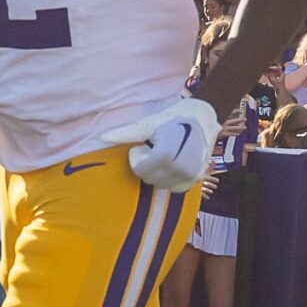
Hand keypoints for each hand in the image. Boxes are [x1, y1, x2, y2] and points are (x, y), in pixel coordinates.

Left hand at [96, 96, 219, 191]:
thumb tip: (103, 137)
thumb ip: (126, 133)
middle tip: (154, 147)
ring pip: (161, 185)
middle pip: (149, 179)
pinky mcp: (197, 179)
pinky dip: (170, 178)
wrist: (203, 118)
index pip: (139, 170)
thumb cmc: (173, 118)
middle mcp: (180, 169)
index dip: (138, 156)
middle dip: (147, 164)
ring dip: (159, 172)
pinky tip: (174, 162)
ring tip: (165, 153)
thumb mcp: (149, 124)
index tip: (145, 144)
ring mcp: (190, 176)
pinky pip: (175, 188)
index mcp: (166, 155)